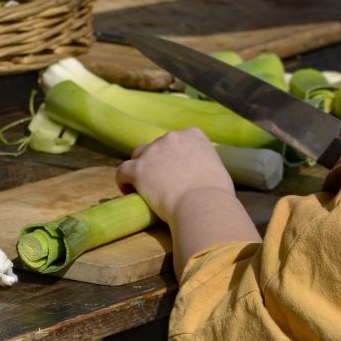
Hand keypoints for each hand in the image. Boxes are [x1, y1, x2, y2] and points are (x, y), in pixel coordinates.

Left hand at [115, 128, 232, 222]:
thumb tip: (203, 174)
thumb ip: (206, 164)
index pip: (180, 139)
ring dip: (141, 168)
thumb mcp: (218, 169)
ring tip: (143, 186)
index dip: (175, 154)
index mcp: (194, 135)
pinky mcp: (138, 169)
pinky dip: (124, 181)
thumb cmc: (217, 194)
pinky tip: (129, 192)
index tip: (177, 170)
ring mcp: (153, 151)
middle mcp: (172, 137)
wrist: (203, 205)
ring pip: (138, 155)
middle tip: (162, 181)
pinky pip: (123, 171)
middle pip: (157, 145)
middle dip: (158, 160)